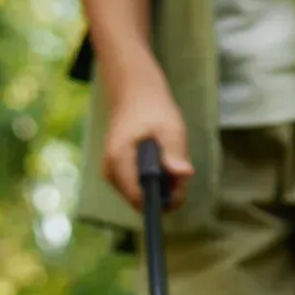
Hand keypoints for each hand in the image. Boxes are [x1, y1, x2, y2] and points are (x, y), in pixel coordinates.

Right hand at [101, 55, 191, 211]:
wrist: (133, 94)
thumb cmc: (152, 108)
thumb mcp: (170, 127)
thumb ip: (175, 152)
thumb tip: (184, 174)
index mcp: (118, 160)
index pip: (139, 198)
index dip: (163, 199)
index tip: (181, 185)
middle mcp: (109, 172)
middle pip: (139, 200)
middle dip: (164, 193)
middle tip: (180, 171)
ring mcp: (110, 174)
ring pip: (139, 196)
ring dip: (161, 187)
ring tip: (172, 163)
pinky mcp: (115, 173)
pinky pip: (137, 188)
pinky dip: (153, 182)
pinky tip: (162, 164)